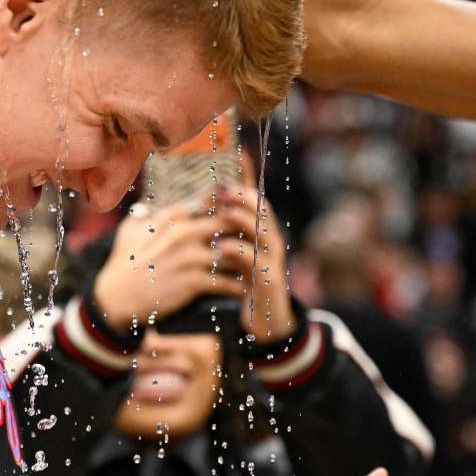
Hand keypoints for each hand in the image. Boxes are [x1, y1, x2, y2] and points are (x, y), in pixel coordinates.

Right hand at [93, 198, 253, 333]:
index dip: (229, 202)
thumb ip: (142, 215)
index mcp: (171, 218)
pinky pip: (225, 281)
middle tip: (257, 235)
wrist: (116, 299)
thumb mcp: (129, 231)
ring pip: (232, 252)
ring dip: (246, 257)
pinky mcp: (193, 282)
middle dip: (244, 227)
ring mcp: (189, 258)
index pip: (209, 201)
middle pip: (228, 222)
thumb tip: (147, 207)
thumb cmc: (122, 264)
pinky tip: (246, 287)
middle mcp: (183, 234)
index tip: (240, 206)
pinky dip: (238, 285)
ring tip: (258, 262)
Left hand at [216, 186, 294, 341]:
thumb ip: (225, 229)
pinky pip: (255, 261)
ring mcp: (272, 259)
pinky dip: (239, 250)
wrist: (266, 321)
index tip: (238, 154)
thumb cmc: (246, 282)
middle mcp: (270, 240)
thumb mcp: (235, 252)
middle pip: (262, 208)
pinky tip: (221, 246)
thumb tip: (204, 204)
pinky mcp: (269, 279)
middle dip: (242, 194)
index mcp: (261, 230)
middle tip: (221, 186)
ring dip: (242, 218)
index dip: (248, 175)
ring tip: (223, 210)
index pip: (255, 196)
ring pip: (262, 231)